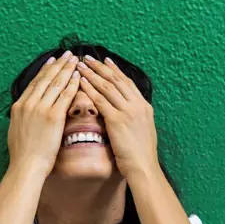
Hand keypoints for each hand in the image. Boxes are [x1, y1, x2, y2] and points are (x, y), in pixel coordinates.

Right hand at [8, 51, 79, 176]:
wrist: (26, 166)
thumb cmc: (23, 155)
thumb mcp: (16, 130)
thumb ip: (23, 118)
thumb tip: (27, 114)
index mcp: (19, 106)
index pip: (34, 83)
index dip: (45, 71)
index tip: (53, 61)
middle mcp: (29, 104)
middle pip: (45, 79)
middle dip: (58, 65)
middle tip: (67, 54)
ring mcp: (40, 109)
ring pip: (56, 84)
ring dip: (67, 70)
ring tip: (75, 60)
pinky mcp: (53, 117)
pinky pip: (65, 96)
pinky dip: (72, 84)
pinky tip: (78, 76)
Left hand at [77, 56, 158, 177]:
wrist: (143, 166)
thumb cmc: (140, 154)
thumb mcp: (142, 130)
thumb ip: (134, 117)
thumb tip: (124, 112)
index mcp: (144, 106)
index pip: (127, 82)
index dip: (114, 70)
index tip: (105, 60)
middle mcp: (137, 105)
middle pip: (116, 80)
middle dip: (100, 67)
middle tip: (87, 57)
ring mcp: (128, 111)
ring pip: (107, 87)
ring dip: (92, 74)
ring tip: (80, 65)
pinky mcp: (117, 120)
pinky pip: (101, 101)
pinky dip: (90, 89)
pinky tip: (81, 82)